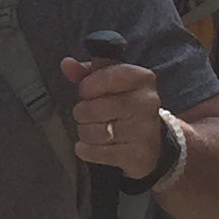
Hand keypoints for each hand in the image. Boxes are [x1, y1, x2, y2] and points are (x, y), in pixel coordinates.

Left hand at [62, 56, 165, 179]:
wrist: (151, 143)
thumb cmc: (125, 106)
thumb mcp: (110, 82)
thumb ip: (87, 72)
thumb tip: (66, 64)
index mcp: (142, 77)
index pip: (103, 78)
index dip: (87, 87)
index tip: (87, 92)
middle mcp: (147, 102)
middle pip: (93, 108)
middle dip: (82, 112)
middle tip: (87, 114)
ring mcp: (144, 129)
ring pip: (93, 132)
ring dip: (84, 132)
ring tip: (91, 129)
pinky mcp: (138, 154)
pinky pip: (97, 152)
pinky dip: (86, 150)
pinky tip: (90, 146)